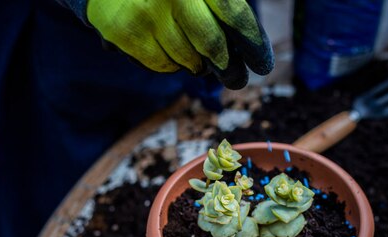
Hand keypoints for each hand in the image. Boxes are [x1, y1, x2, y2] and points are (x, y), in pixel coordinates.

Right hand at [86, 0, 273, 88]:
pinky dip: (172, 64)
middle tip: (236, 79)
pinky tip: (171, 51)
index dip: (253, 44)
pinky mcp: (124, 32)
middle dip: (229, 68)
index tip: (262, 65)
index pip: (235, 15)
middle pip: (212, 44)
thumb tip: (249, 45)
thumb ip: (223, 6)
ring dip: (198, 65)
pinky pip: (162, 65)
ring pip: (188, 60)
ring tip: (198, 59)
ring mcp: (146, 13)